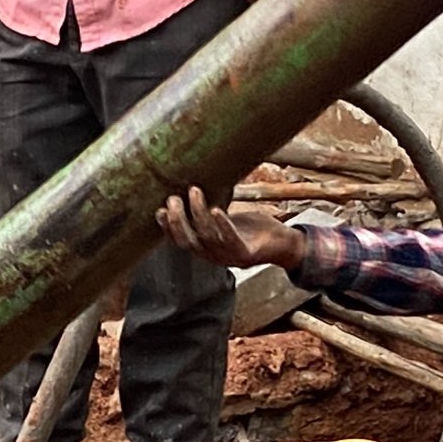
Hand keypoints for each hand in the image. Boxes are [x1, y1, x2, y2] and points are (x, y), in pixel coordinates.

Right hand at [159, 187, 306, 269]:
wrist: (284, 245)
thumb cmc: (253, 229)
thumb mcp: (227, 220)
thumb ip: (209, 211)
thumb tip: (192, 185)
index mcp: (206, 249)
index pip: (180, 241)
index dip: (167, 227)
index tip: (159, 209)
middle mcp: (214, 256)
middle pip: (188, 240)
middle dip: (178, 219)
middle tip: (172, 198)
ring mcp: (229, 256)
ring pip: (207, 235)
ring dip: (198, 212)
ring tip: (194, 191)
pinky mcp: (246, 253)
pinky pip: (231, 239)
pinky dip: (222, 224)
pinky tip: (216, 209)